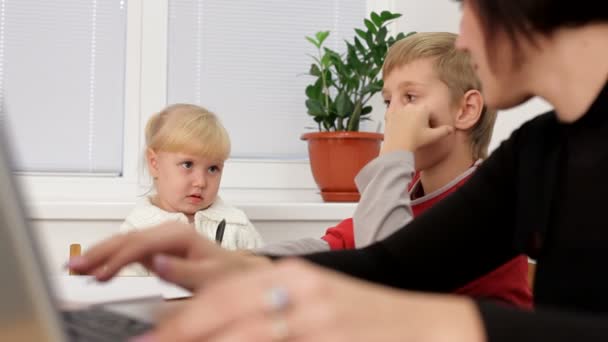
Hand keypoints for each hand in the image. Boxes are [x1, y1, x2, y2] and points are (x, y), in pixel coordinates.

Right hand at [67, 222, 270, 290]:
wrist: (236, 270)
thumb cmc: (227, 273)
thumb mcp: (211, 275)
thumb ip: (184, 271)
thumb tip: (157, 262)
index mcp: (180, 235)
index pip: (141, 244)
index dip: (117, 259)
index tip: (99, 275)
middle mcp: (168, 231)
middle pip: (127, 238)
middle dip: (99, 251)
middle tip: (73, 266)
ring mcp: (160, 238)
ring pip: (123, 242)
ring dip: (98, 253)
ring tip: (74, 266)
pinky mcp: (156, 248)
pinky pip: (128, 251)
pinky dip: (109, 258)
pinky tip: (94, 267)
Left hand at [134, 259, 485, 341]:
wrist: (426, 327)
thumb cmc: (367, 319)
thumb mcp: (312, 302)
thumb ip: (264, 309)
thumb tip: (219, 322)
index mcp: (290, 276)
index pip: (220, 294)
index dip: (180, 319)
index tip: (152, 336)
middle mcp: (299, 292)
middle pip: (222, 312)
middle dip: (180, 334)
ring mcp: (315, 319)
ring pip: (244, 335)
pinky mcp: (328, 339)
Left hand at [381, 104, 453, 154]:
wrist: (398, 147)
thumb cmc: (415, 141)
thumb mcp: (432, 137)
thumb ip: (443, 131)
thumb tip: (451, 129)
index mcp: (423, 109)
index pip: (430, 112)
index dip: (431, 121)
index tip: (430, 129)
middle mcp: (411, 106)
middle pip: (418, 110)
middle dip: (420, 118)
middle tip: (420, 129)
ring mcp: (400, 109)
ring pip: (407, 109)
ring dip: (409, 115)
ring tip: (409, 126)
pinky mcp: (390, 114)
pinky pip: (393, 109)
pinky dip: (396, 112)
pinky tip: (398, 119)